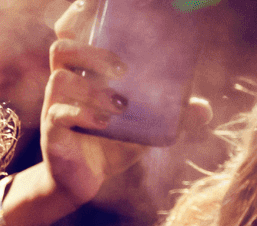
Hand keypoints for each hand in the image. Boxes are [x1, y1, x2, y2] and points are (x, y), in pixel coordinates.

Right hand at [37, 2, 208, 208]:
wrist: (84, 179)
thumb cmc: (112, 141)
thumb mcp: (146, 123)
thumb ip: (173, 113)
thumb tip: (204, 110)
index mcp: (84, 71)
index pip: (71, 33)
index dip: (78, 16)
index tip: (96, 7)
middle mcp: (65, 82)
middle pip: (62, 48)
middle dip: (93, 53)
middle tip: (124, 69)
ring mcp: (54, 105)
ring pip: (60, 80)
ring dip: (93, 89)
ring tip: (121, 106)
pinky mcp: (52, 131)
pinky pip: (59, 114)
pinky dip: (85, 115)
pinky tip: (106, 123)